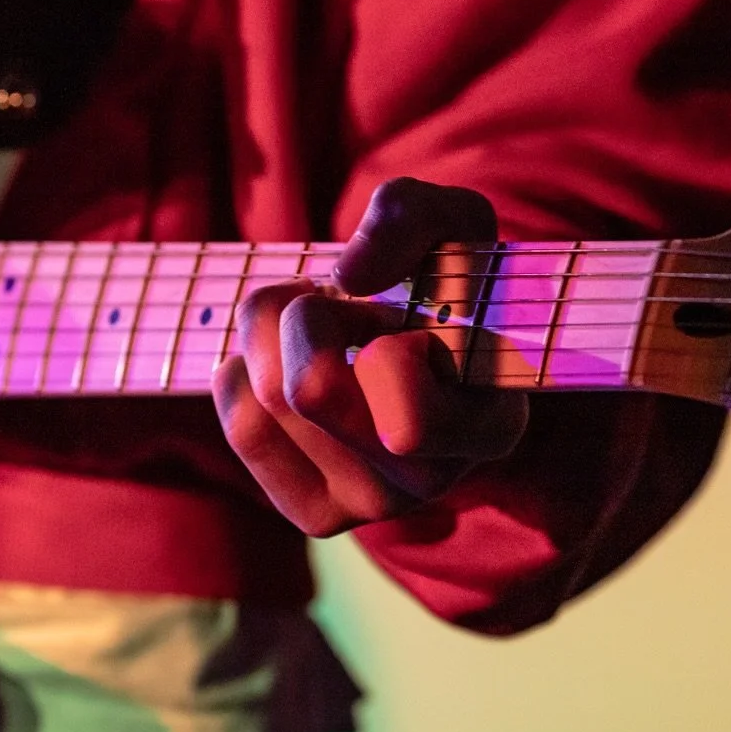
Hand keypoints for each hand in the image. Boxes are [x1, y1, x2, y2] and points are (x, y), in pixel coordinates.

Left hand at [212, 178, 529, 535]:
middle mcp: (436, 480)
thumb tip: (349, 278)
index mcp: (489, 426)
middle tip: (340, 306)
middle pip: (310, 391)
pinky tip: (284, 364)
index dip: (377, 343)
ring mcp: (373, 505)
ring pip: (267, 399)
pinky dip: (245, 372)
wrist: (418, 336)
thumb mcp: (449, 220)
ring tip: (321, 331)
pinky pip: (241, 423)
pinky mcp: (316, 512)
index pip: (407, 418)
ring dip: (273, 335)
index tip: (395, 315)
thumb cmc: (442, 279)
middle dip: (306, 315)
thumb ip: (409, 219)